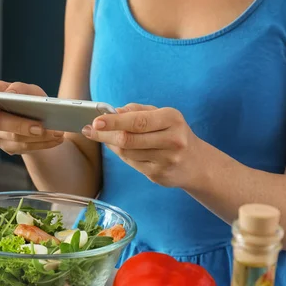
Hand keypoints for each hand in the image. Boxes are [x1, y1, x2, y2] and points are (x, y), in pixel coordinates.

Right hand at [0, 81, 63, 154]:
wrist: (30, 115)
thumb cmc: (26, 97)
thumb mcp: (26, 89)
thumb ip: (19, 88)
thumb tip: (12, 94)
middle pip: (0, 125)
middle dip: (21, 127)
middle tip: (40, 128)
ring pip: (14, 140)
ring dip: (38, 138)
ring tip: (57, 134)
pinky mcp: (8, 147)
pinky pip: (24, 148)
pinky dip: (42, 144)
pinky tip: (56, 140)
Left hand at [82, 104, 204, 187]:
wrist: (196, 163)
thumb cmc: (173, 133)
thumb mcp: (162, 115)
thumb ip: (137, 111)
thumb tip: (112, 111)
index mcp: (172, 119)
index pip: (137, 121)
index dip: (113, 122)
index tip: (95, 121)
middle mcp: (172, 140)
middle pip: (128, 139)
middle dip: (105, 134)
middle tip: (89, 130)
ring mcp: (166, 160)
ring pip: (127, 153)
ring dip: (111, 144)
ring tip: (104, 137)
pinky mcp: (159, 175)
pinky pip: (132, 164)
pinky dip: (122, 155)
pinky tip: (119, 148)